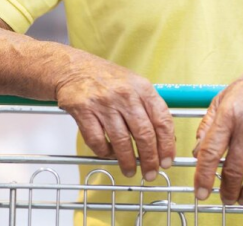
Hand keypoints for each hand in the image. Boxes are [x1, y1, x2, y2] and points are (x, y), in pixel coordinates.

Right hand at [56, 57, 175, 180]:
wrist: (74, 68)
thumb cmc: (108, 80)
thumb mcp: (135, 85)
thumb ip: (149, 108)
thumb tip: (165, 140)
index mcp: (143, 88)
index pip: (162, 120)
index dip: (167, 144)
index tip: (167, 160)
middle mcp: (125, 94)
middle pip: (144, 134)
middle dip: (149, 159)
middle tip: (150, 173)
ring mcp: (104, 103)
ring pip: (121, 141)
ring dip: (127, 161)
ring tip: (130, 171)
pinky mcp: (83, 110)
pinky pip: (97, 140)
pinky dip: (104, 152)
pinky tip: (108, 154)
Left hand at [192, 55, 242, 204]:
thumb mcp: (226, 94)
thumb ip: (209, 122)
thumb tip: (198, 149)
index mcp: (229, 113)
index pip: (210, 153)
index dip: (202, 177)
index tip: (201, 192)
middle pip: (233, 170)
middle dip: (227, 191)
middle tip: (225, 198)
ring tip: (242, 197)